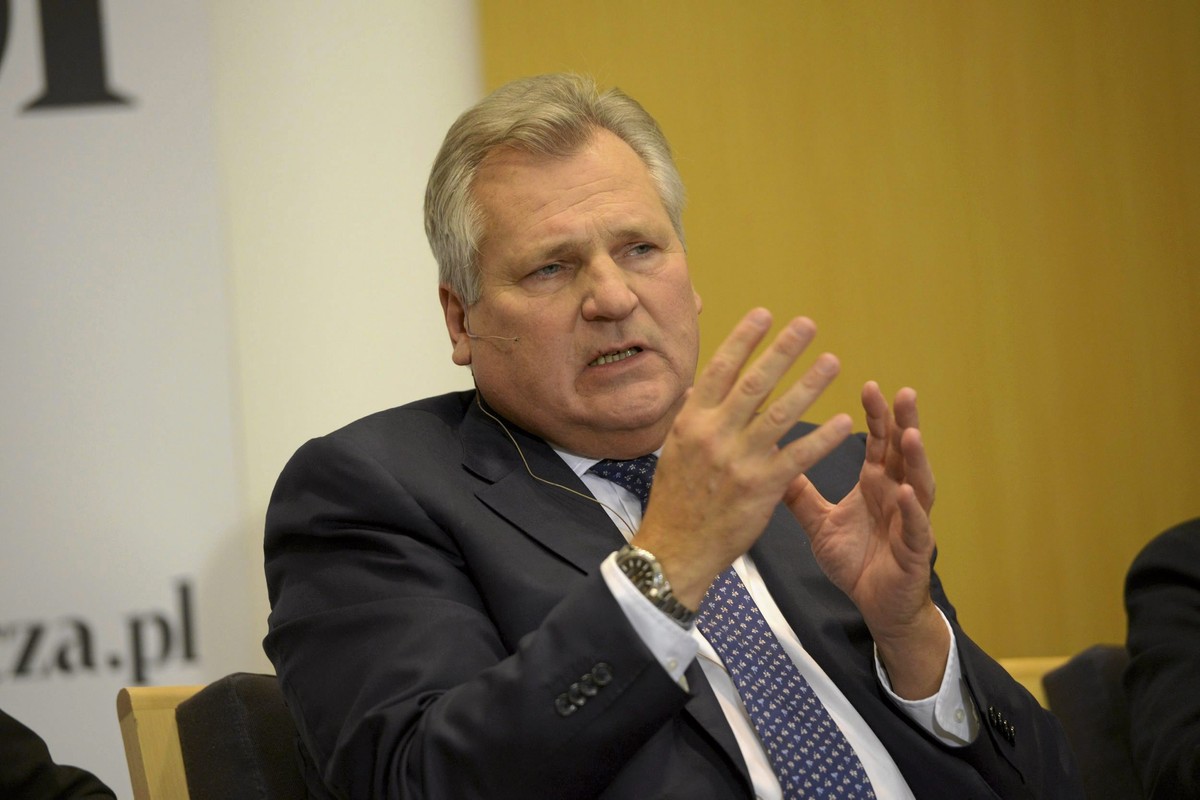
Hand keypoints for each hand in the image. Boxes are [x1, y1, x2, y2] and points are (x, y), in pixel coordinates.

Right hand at [631, 308, 852, 608]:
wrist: (675, 549)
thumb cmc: (674, 500)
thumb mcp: (673, 451)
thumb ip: (691, 418)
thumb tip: (696, 388)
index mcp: (692, 421)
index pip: (720, 369)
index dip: (744, 339)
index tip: (766, 314)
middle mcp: (714, 434)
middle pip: (754, 382)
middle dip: (783, 350)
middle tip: (808, 325)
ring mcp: (739, 460)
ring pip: (780, 413)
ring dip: (809, 385)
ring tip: (832, 362)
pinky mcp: (761, 488)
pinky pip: (798, 456)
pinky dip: (823, 439)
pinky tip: (844, 423)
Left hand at [785, 381, 947, 696]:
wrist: (876, 607)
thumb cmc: (856, 561)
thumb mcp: (819, 523)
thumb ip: (800, 493)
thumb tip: (774, 462)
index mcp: (876, 484)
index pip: (879, 442)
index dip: (877, 415)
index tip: (870, 384)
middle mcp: (897, 495)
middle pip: (904, 452)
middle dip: (904, 422)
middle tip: (903, 392)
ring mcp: (910, 520)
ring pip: (918, 483)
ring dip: (916, 458)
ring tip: (911, 433)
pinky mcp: (915, 550)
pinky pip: (915, 526)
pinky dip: (911, 509)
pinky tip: (904, 492)